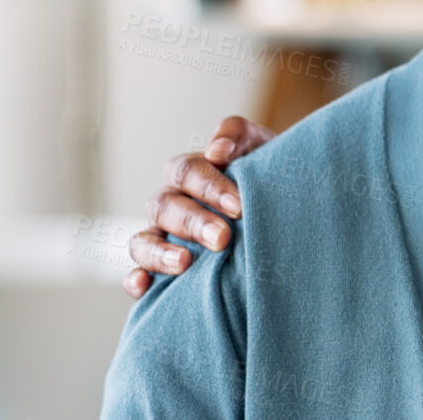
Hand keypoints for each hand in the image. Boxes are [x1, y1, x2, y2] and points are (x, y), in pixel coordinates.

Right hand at [124, 116, 274, 298]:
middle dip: (192, 222)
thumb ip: (240, 137)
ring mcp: (162, 236)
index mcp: (192, 173)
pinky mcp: (159, 268)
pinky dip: (135, 278)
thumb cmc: (269, 179)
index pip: (187, 171)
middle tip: (222, 238)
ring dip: (159, 251)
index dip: (208, 186)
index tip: (238, 205)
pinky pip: (136, 272)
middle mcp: (172, 202)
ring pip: (143, 239)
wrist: (287, 213)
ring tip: (184, 262)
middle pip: (165, 206)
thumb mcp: (262, 150)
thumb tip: (216, 149)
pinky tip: (143, 285)